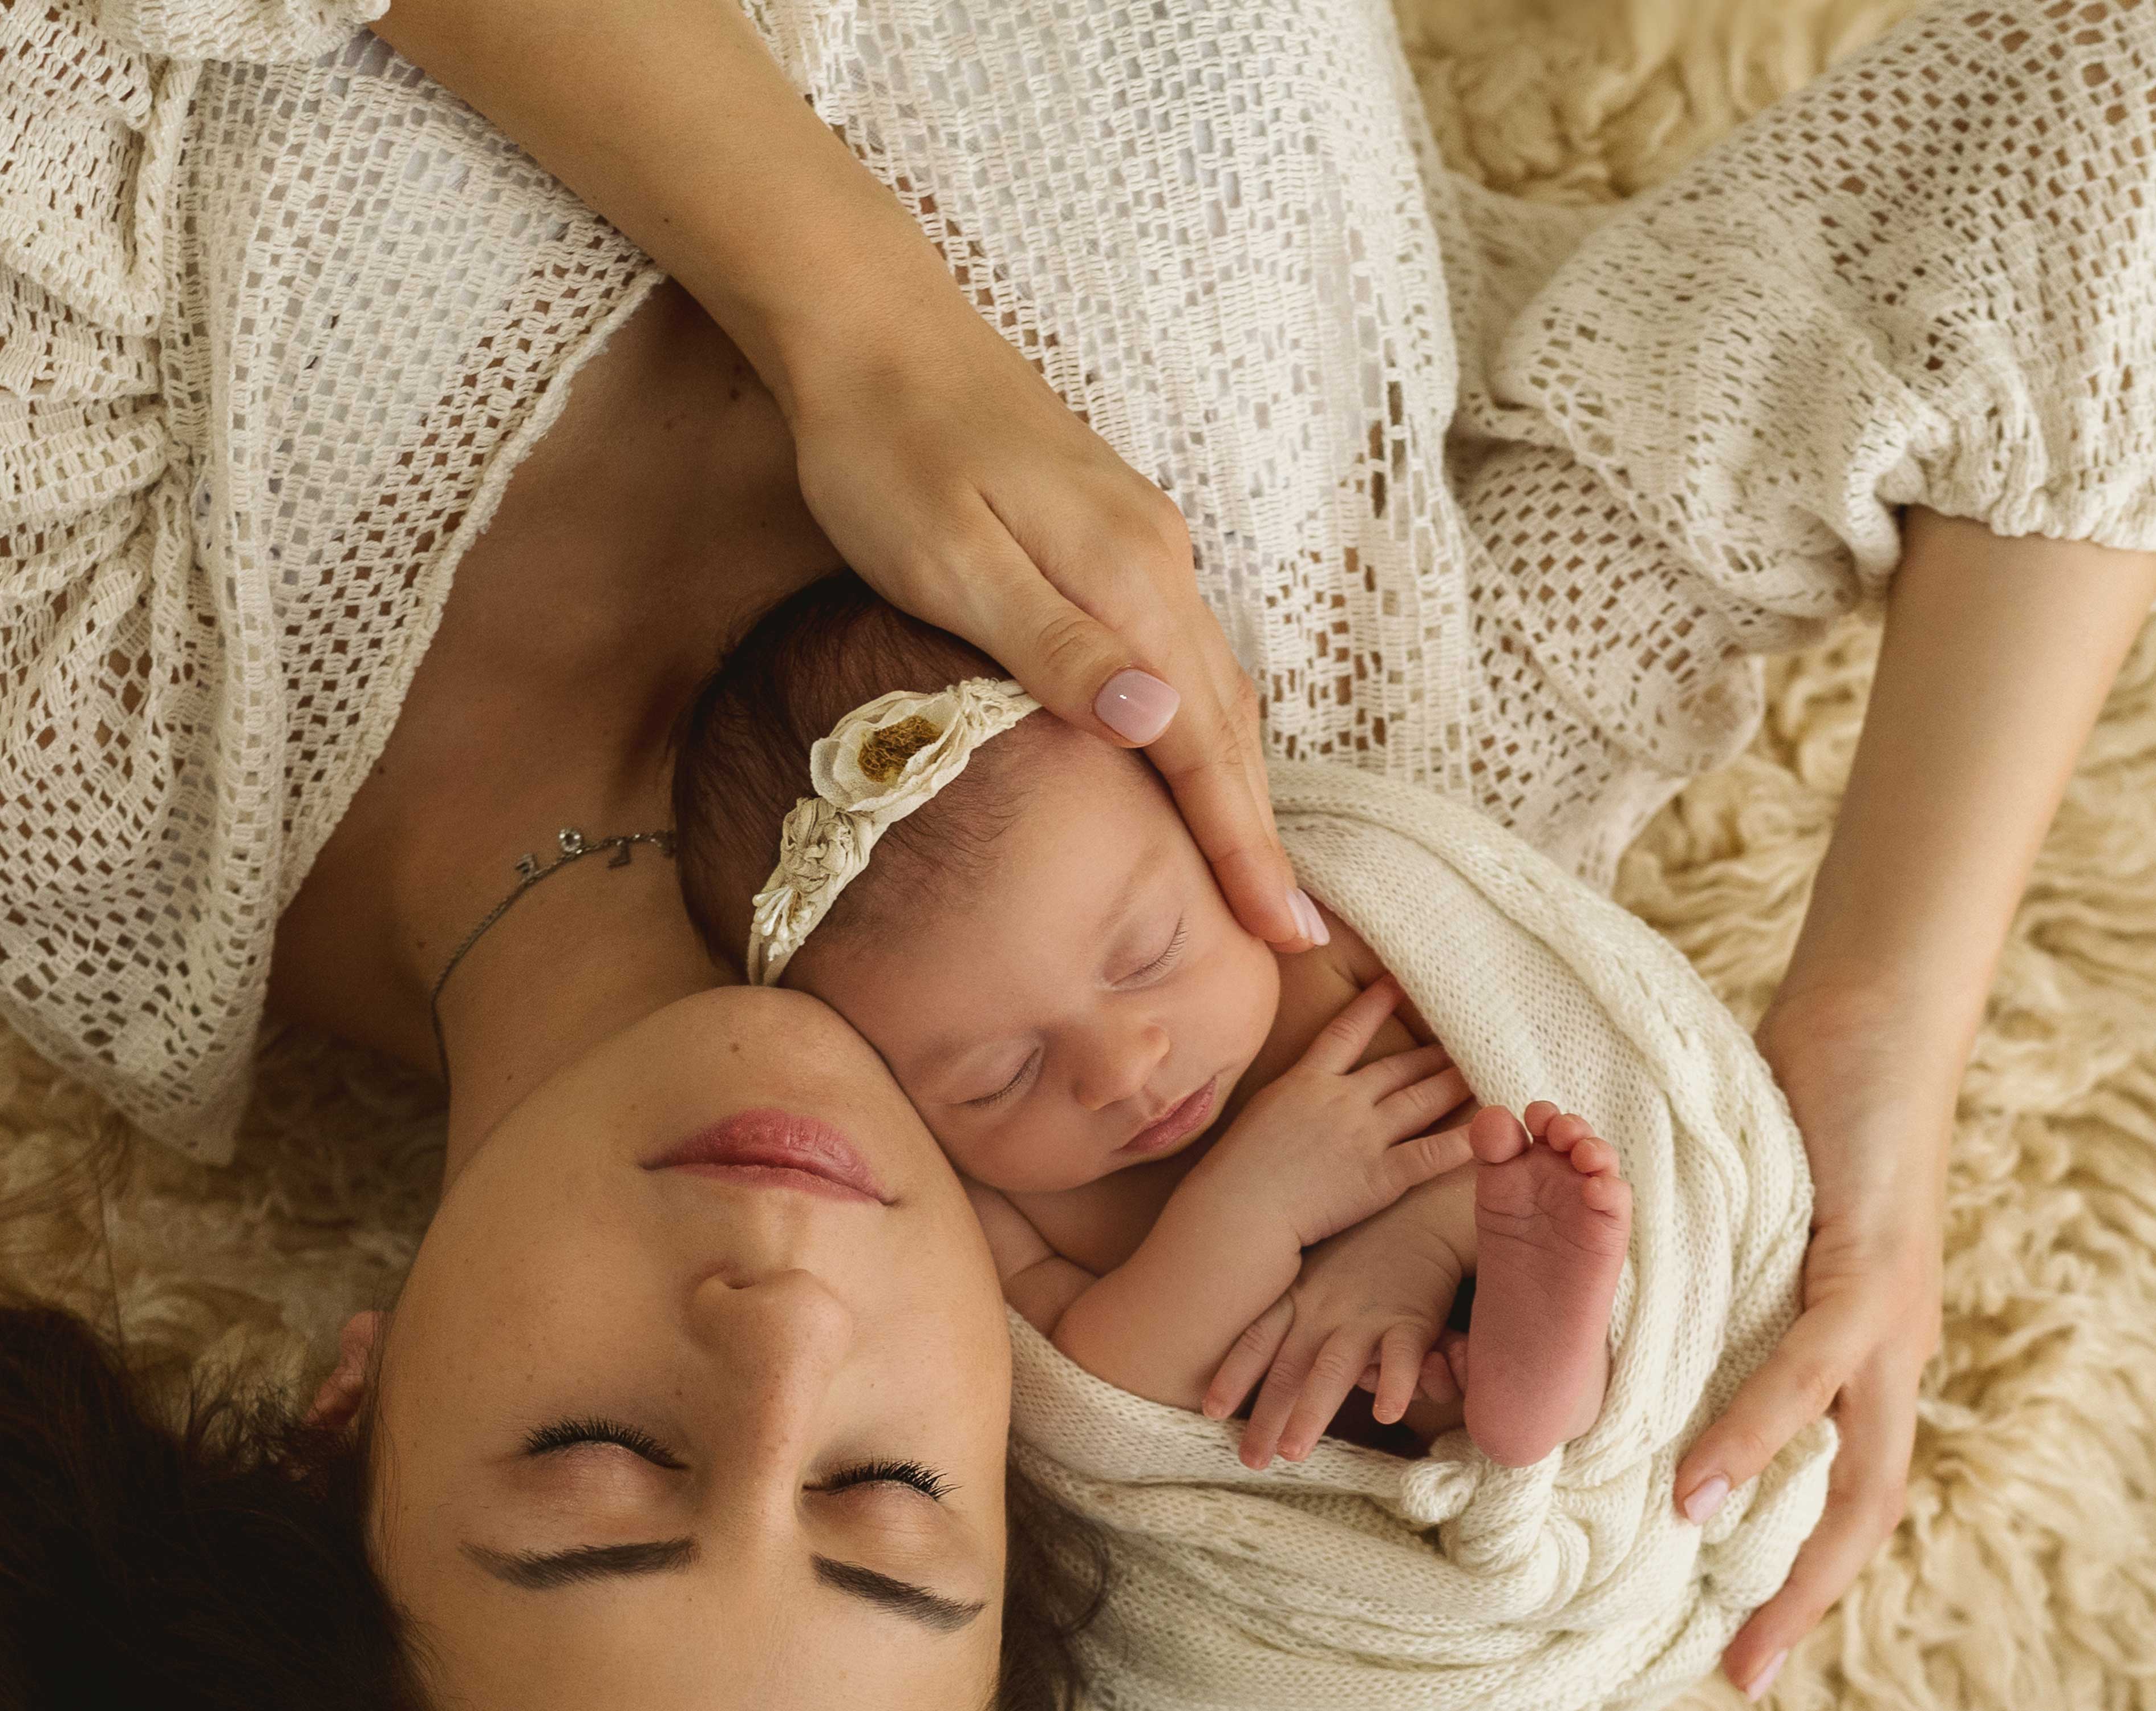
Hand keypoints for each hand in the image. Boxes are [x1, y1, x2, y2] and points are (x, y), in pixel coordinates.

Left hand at [366, 0, 1311, 948]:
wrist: (869, 330)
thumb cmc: (886, 453)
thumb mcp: (955, 562)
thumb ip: (1055, 648)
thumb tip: (1159, 726)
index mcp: (1126, 580)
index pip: (1203, 744)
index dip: (1242, 846)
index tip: (1282, 934)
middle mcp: (1155, 562)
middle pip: (1227, 722)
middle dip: (1257, 833)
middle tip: (1286, 935)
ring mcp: (1139, 544)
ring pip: (1210, 687)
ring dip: (1237, 782)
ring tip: (1251, 872)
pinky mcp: (1110, 534)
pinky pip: (1180, 651)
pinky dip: (1200, 723)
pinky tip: (1188, 758)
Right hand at [1193, 979, 1475, 1250]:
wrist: (1236, 1213)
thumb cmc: (1232, 1174)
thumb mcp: (1254, 1115)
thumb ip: (1287, 1098)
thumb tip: (1297, 1093)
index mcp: (1305, 1081)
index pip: (1347, 1031)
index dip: (1376, 1004)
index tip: (1400, 983)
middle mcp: (1341, 1099)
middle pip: (1400, 1066)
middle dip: (1434, 1052)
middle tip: (1466, 1037)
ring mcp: (1363, 1136)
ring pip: (1423, 1099)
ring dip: (1456, 1083)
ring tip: (1484, 1070)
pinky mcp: (1380, 1175)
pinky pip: (1432, 1153)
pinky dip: (1465, 1141)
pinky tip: (1493, 1130)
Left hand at [1201, 1185, 1469, 1467]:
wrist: (1420, 1209)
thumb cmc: (1363, 1246)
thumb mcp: (1316, 1271)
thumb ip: (1298, 1316)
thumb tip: (1274, 1365)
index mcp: (1297, 1297)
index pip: (1256, 1341)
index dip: (1232, 1376)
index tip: (1209, 1411)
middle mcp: (1323, 1310)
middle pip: (1286, 1369)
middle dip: (1265, 1417)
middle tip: (1249, 1460)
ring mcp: (1364, 1315)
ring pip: (1331, 1369)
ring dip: (1310, 1412)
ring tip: (1293, 1453)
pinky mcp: (1411, 1319)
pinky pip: (1400, 1356)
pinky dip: (1394, 1384)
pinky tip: (1386, 1415)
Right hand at [1672, 993, 1950, 1696]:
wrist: (1877, 1022)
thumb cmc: (1809, 1117)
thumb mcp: (1761, 1242)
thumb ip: (1728, 1306)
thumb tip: (1652, 1365)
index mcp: (1872, 1357)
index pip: (1847, 1496)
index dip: (1803, 1579)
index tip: (1740, 1651)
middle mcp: (1897, 1357)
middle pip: (1865, 1515)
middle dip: (1805, 1606)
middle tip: (1738, 1682)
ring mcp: (1893, 1320)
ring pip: (1858, 1470)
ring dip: (1790, 1554)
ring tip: (1724, 1618)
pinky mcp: (1873, 1270)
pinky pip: (1813, 1373)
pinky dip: (1758, 1435)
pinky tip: (1704, 1487)